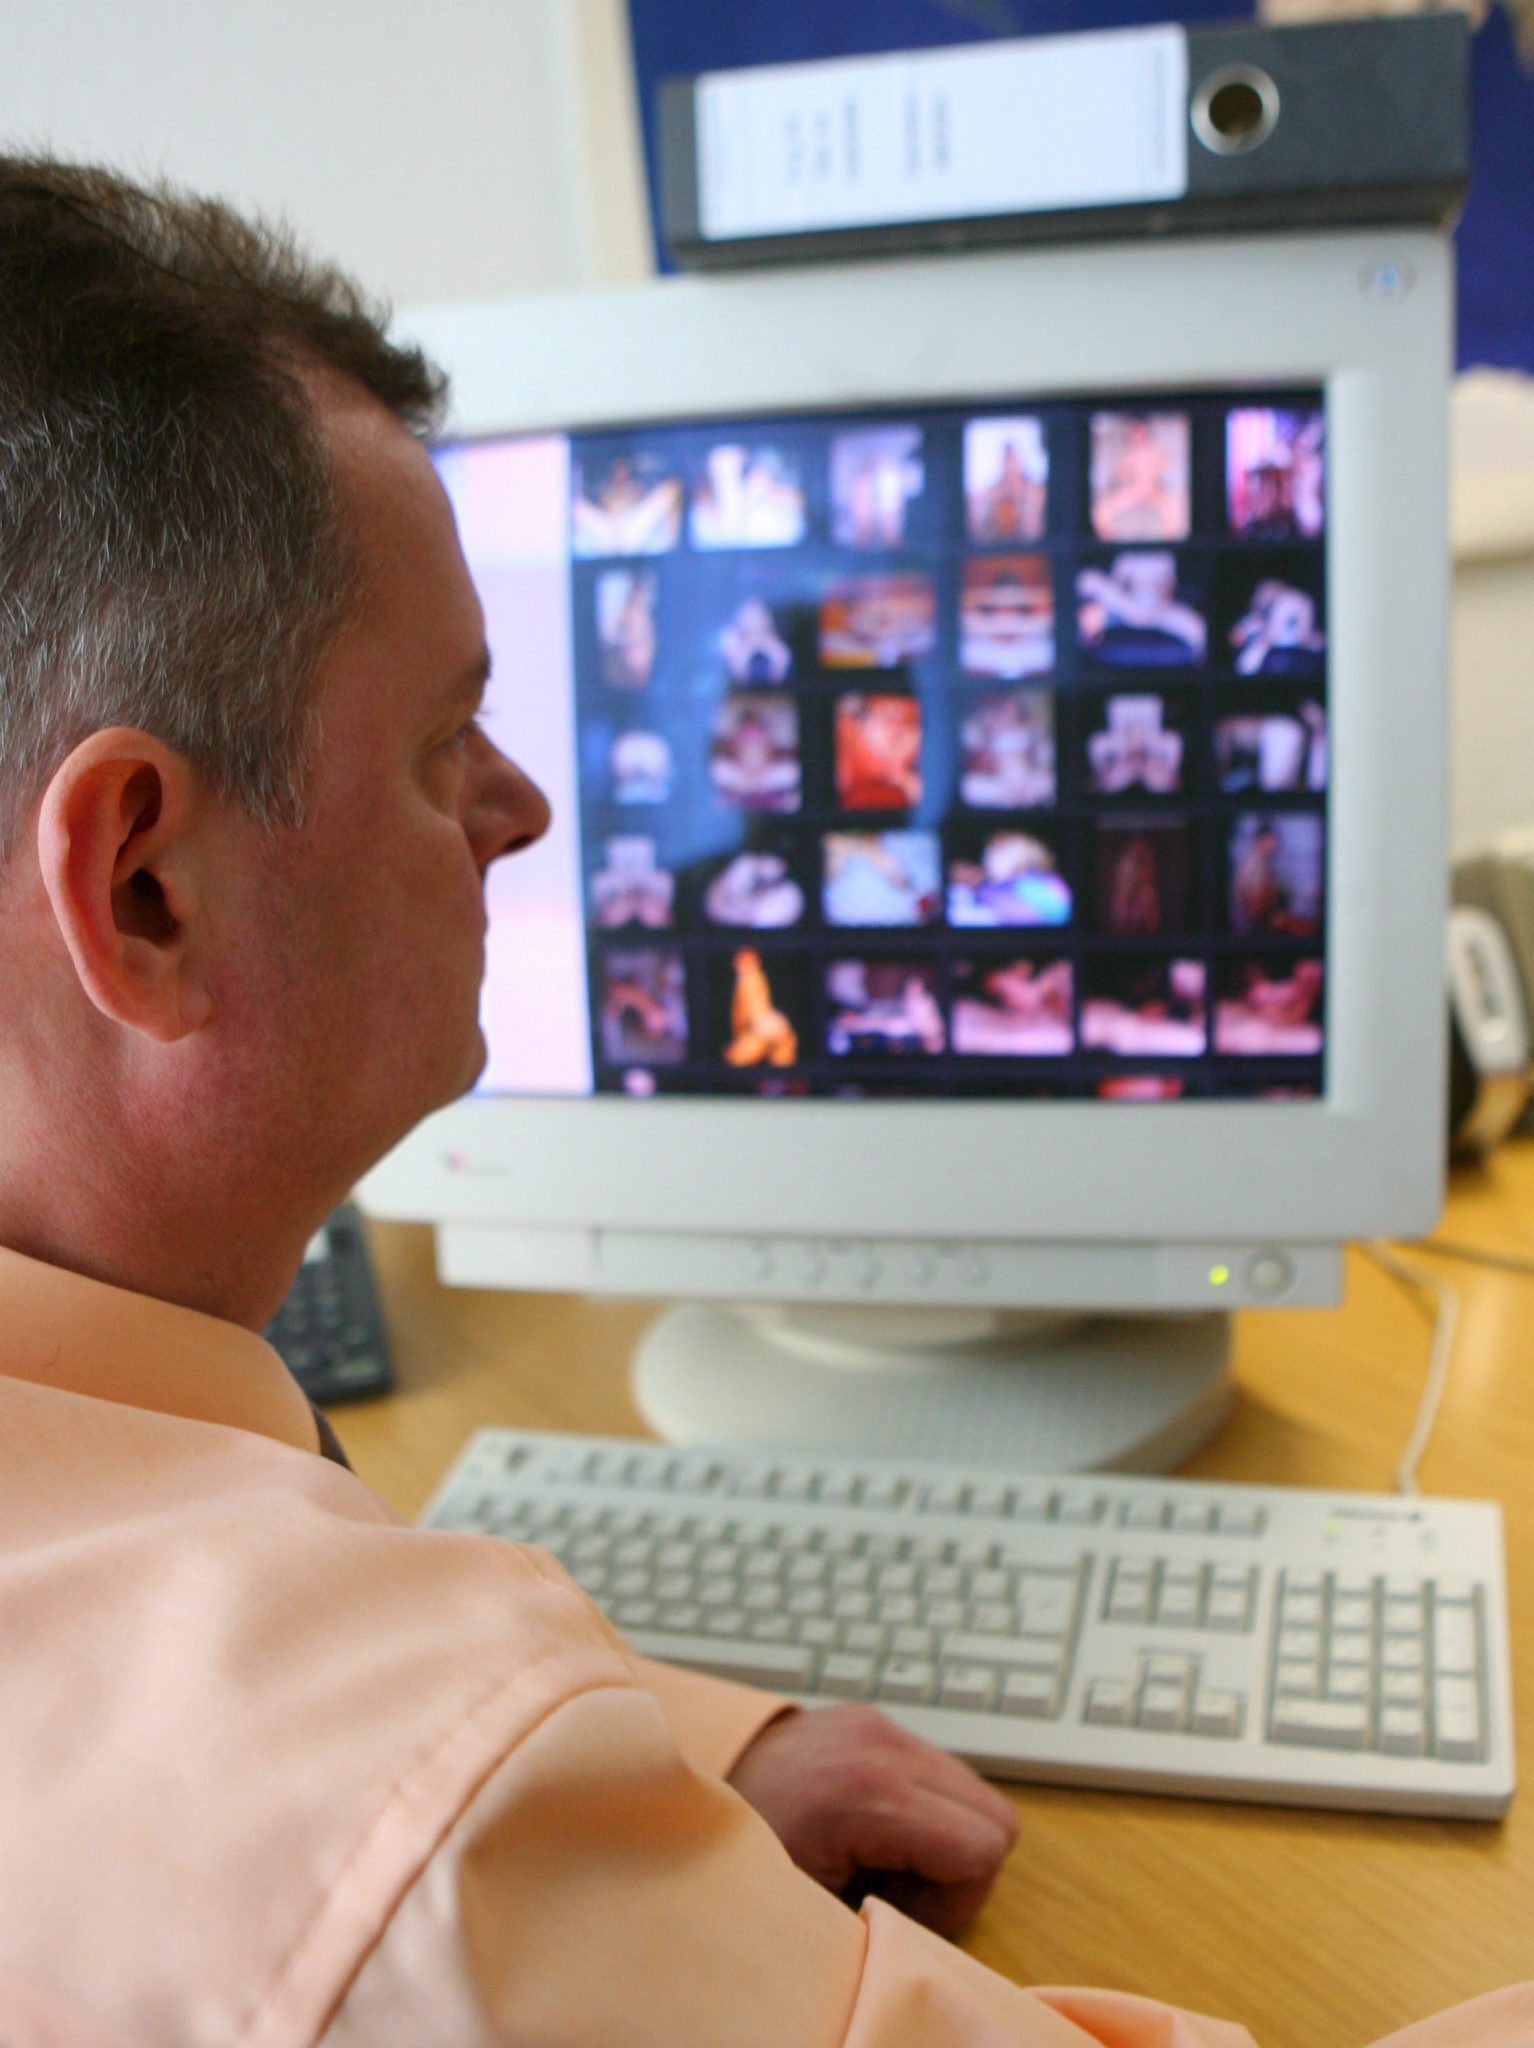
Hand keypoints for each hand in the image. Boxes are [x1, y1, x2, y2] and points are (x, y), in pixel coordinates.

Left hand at [726, 1702, 1017, 1936]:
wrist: (695, 1781)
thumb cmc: (745, 1852)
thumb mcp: (814, 1903)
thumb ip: (891, 1916)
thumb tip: (939, 1937)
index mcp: (868, 1792)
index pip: (984, 1845)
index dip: (956, 1899)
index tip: (898, 1908)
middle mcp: (884, 1745)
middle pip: (995, 1816)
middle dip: (959, 1867)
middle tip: (894, 1885)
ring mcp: (881, 1724)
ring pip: (973, 1791)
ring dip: (943, 1835)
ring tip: (878, 1855)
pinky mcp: (874, 1719)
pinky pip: (938, 1772)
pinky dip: (924, 1808)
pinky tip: (871, 1828)